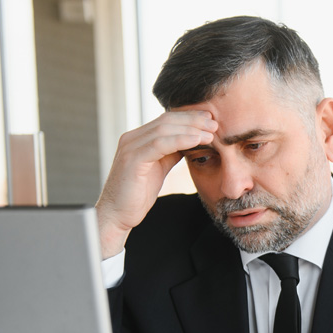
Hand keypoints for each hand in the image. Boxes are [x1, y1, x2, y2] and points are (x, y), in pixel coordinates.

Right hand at [95, 111, 216, 257]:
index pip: (167, 120)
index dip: (190, 117)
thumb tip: (191, 141)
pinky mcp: (132, 160)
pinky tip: (197, 140)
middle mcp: (132, 138)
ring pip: (164, 129)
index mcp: (138, 138)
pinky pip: (160, 144)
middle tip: (215, 122)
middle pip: (167, 120)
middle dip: (193, 120)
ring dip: (191, 129)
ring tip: (211, 131)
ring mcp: (131, 147)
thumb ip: (171, 152)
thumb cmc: (138, 193)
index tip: (211, 119)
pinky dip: (181, 140)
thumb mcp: (159, 167)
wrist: (117, 214)